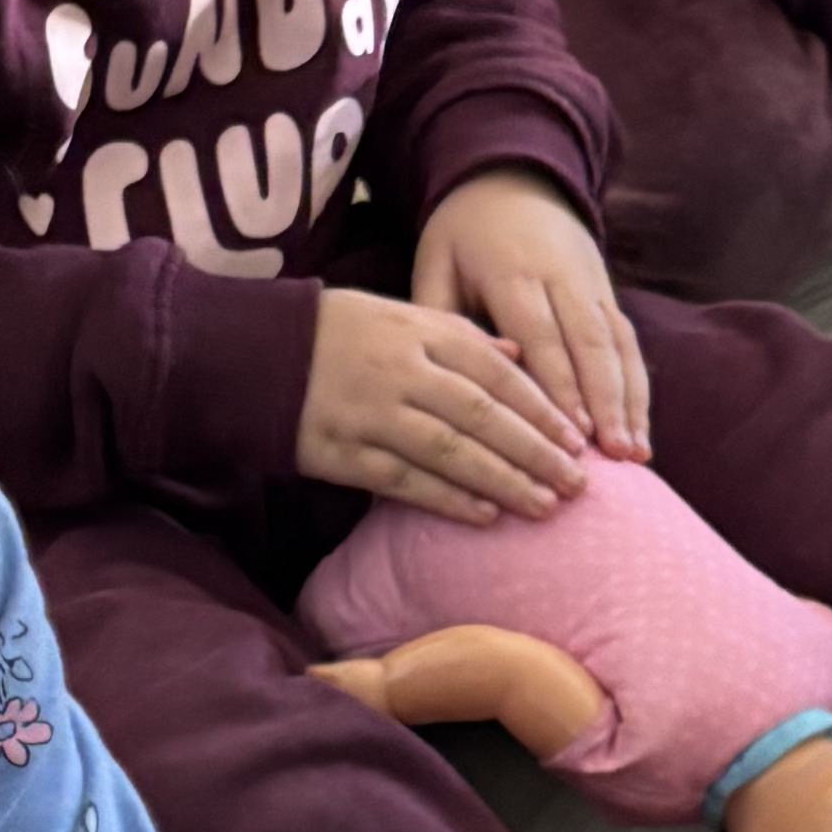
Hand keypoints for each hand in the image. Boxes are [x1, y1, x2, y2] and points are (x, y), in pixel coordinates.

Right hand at [297, 285, 591, 525]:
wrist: (253, 352)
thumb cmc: (339, 332)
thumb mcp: (401, 315)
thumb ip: (462, 336)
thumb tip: (523, 355)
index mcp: (419, 331)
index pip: (494, 371)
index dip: (540, 408)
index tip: (577, 439)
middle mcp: (400, 371)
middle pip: (481, 414)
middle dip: (534, 451)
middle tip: (578, 483)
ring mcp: (369, 413)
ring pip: (448, 451)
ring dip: (502, 482)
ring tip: (545, 506)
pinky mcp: (340, 453)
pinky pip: (403, 481)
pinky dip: (446, 499)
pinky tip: (485, 516)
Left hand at [413, 169, 648, 460]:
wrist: (512, 178)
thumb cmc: (462, 232)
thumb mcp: (436, 261)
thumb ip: (441, 317)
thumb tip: (449, 381)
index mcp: (511, 271)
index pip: (539, 334)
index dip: (559, 383)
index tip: (572, 432)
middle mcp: (560, 278)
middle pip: (588, 344)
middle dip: (604, 402)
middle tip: (614, 455)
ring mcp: (591, 284)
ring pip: (617, 345)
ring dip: (629, 401)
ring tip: (636, 453)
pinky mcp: (608, 292)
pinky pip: (627, 341)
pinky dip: (637, 386)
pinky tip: (640, 428)